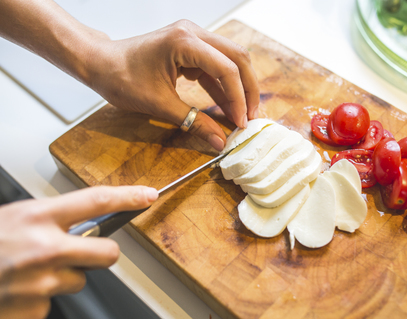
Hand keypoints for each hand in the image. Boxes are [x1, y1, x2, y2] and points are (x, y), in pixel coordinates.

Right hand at [0, 185, 157, 318]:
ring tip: (25, 273)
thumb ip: (49, 221)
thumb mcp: (14, 218)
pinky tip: (15, 292)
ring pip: (77, 281)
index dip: (128, 197)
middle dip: (102, 255)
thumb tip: (84, 225)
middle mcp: (44, 249)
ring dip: (58, 279)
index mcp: (37, 218)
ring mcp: (41, 283)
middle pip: (108, 254)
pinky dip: (37, 300)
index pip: (96, 201)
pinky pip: (51, 305)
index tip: (148, 195)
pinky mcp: (34, 310)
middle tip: (83, 254)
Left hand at [87, 20, 259, 150]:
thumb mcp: (159, 105)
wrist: (99, 63)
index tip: (242, 122)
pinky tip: (226, 107)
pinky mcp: (189, 48)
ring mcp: (192, 38)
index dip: (239, 98)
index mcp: (185, 42)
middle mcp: (192, 33)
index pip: (226, 69)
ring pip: (229, 60)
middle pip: (237, 58)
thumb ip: (194, 122)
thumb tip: (220, 141)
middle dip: (248, 89)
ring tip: (242, 114)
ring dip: (238, 87)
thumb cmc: (121, 78)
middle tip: (252, 116)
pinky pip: (214, 66)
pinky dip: (222, 86)